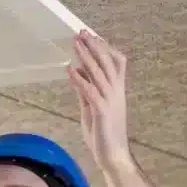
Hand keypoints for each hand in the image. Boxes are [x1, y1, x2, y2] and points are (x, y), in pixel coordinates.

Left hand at [67, 29, 132, 174]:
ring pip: (99, 73)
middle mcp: (116, 92)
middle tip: (82, 32)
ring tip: (75, 43)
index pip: (115, 62)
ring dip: (86, 57)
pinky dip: (80, 79)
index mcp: (116, 90)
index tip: (91, 35)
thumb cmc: (103, 133)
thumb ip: (85, 91)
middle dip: (94, 46)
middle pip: (106, 62)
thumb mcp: (91, 107)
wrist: (112, 155)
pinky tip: (70, 70)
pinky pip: (90, 91)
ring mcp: (110, 100)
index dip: (104, 47)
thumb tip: (78, 73)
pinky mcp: (102, 111)